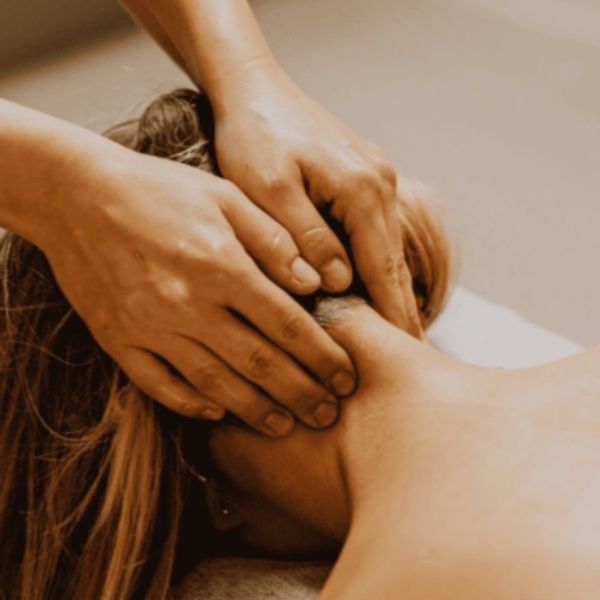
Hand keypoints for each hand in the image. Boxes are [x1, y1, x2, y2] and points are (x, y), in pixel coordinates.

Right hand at [42, 145, 355, 435]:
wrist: (77, 194)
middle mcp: (189, 304)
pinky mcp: (118, 340)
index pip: (287, 323)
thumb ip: (274, 242)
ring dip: (254, 409)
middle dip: (300, 392)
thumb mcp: (226, 198)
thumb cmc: (161, 189)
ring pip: (214, 382)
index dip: (322, 355)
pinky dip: (190, 403)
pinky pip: (159, 384)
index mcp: (222, 265)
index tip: (347, 378)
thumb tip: (315, 284)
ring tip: (286, 427)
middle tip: (329, 415)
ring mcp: (150, 327)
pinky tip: (217, 414)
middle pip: (258, 362)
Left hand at [213, 61, 419, 335]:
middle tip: (411, 359)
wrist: (255, 88)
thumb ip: (305, 236)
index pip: (382, 269)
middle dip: (401, 312)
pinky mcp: (362, 179)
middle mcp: (379, 185)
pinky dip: (376, 265)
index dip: (392, 316)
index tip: (404, 356)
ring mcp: (376, 180)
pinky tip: (373, 288)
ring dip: (390, 292)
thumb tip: (336, 282)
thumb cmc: (254, 135)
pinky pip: (374, 232)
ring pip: (386, 249)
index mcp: (361, 190)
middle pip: (394, 263)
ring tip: (396, 337)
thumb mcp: (268, 188)